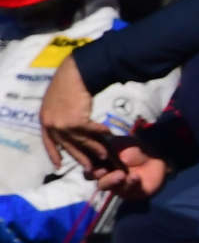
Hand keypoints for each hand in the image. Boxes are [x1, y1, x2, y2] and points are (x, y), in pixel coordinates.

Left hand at [38, 57, 111, 171]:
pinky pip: (92, 131)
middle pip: (67, 145)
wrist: (74, 74)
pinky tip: (110, 132)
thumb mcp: (56, 103)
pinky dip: (102, 132)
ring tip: (105, 155)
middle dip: (79, 157)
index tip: (58, 165)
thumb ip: (59, 116)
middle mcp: (51, 124)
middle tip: (89, 167)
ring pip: (81, 141)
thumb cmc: (67, 84)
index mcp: (44, 119)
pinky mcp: (76, 121)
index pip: (48, 142)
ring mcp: (62, 124)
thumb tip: (69, 128)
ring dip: (95, 148)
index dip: (54, 154)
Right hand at [95, 145, 166, 201]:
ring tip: (122, 174)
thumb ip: (109, 149)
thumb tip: (103, 157)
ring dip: (113, 181)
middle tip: (104, 171)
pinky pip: (128, 192)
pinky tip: (135, 177)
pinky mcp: (131, 193)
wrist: (155, 157)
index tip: (93, 163)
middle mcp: (107, 177)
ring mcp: (118, 187)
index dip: (89, 168)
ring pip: (110, 188)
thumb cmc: (135, 149)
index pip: (89, 169)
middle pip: (98, 181)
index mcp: (100, 165)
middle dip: (100, 176)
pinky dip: (130, 184)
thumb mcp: (120, 144)